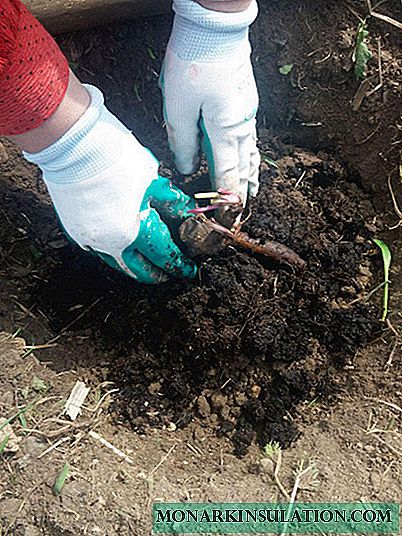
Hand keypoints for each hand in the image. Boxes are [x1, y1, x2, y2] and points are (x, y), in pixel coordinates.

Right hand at [24, 85, 196, 283]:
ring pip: (116, 264)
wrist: (72, 146)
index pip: (164, 256)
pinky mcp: (75, 230)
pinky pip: (98, 250)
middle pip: (139, 270)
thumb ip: (168, 198)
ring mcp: (91, 239)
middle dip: (157, 274)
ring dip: (134, 266)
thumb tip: (182, 208)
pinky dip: (113, 253)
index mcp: (136, 231)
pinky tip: (121, 247)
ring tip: (146, 265)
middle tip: (169, 273)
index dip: (179, 264)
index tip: (188, 268)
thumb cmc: (112, 157)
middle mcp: (112, 242)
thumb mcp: (151, 177)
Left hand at [160, 0, 259, 203]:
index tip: (228, 217)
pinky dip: (249, 155)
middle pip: (246, 167)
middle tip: (242, 211)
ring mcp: (248, 113)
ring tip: (252, 190)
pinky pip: (250, 137)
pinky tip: (247, 156)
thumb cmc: (194, 62)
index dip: (227, 198)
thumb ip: (183, 142)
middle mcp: (243, 126)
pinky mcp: (246, 101)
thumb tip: (187, 168)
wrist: (216, 26)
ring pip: (252, 153)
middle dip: (244, 191)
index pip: (229, 174)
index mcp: (226, 131)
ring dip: (251, 175)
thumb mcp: (178, 107)